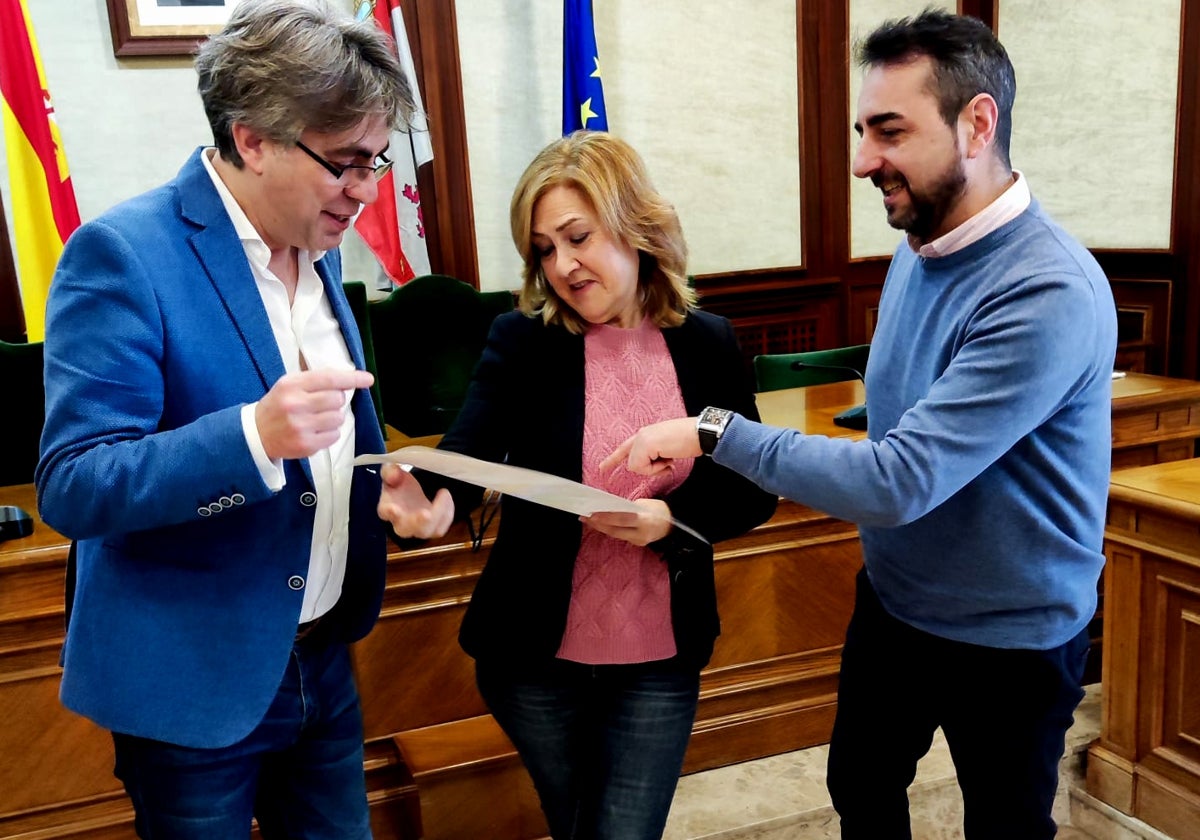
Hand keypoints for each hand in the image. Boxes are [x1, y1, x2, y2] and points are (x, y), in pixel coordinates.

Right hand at [256, 368, 373, 459]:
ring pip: (339, 418)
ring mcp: (301, 426)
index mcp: (292, 385)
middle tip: (322, 404)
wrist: (256, 434)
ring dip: (334, 418)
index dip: (352, 378)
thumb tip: (347, 379)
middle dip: (336, 401)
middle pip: (337, 399)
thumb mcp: (289, 385)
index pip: (329, 378)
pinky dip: (330, 433)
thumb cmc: (277, 406)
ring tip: (317, 419)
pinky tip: (315, 431)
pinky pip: (335, 435)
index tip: (367, 379)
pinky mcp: (306, 445)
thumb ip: (315, 380)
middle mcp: (296, 404)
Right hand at [377, 463, 453, 538]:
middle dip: (418, 522)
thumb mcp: (393, 472)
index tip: (393, 508)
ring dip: (438, 515)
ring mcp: (416, 527)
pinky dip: (447, 514)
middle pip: (406, 530)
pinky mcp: (430, 529)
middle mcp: (400, 522)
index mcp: (387, 507)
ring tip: (444, 493)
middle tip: (427, 513)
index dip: (389, 512)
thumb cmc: (399, 484)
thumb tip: (393, 474)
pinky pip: (440, 529)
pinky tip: (446, 498)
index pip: (385, 512)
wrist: (410, 491)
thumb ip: (390, 471)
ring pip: (426, 531)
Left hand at [582, 498, 671, 546]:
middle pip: (615, 530)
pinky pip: (620, 536)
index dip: (605, 517)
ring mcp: (639, 541)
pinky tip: (599, 525)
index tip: (591, 513)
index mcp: (645, 520)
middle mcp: (641, 534)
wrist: (672, 524)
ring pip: (615, 534)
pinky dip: (609, 529)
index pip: (622, 519)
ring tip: (587, 520)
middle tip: (584, 516)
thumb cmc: (657, 509)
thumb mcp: (644, 504)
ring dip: (601, 527)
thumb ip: (627, 508)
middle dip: (598, 524)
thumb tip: (608, 509)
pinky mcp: (637, 544)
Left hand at [599, 417, 701, 475]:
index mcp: (645, 434)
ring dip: (655, 469)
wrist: (699, 433)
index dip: (613, 459)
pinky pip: (642, 467)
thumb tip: (652, 466)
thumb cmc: (688, 440)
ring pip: (636, 467)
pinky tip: (668, 458)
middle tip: (668, 461)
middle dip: (650, 469)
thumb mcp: (667, 449)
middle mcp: (641, 434)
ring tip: (669, 457)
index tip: (601, 468)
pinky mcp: (645, 444)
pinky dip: (656, 468)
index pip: (625, 448)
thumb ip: (655, 455)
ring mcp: (642, 439)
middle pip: (632, 463)